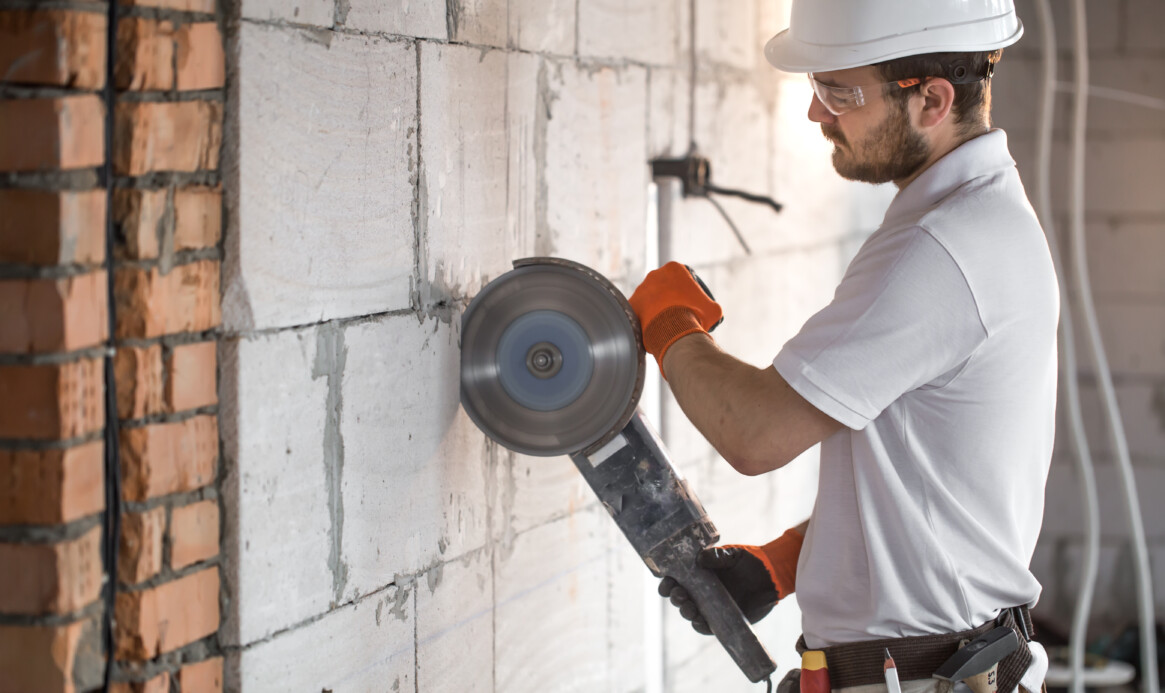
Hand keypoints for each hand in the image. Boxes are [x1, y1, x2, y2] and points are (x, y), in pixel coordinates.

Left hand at [628, 262, 722, 374]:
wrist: (672, 331)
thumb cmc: (695, 317)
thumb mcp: (713, 311)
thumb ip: (712, 307)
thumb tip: (712, 312)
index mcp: (674, 268)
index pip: (684, 278)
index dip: (691, 292)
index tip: (695, 305)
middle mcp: (654, 274)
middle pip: (666, 287)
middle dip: (673, 299)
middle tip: (681, 314)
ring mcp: (641, 289)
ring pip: (652, 299)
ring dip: (659, 308)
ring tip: (668, 323)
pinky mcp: (632, 304)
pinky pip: (640, 312)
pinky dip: (647, 319)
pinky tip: (656, 329)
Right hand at [658, 546, 778, 634]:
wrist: (771, 577)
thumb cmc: (749, 562)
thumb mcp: (732, 555)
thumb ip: (717, 556)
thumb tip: (700, 558)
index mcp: (697, 573)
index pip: (676, 579)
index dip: (667, 582)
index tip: (667, 582)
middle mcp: (700, 591)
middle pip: (679, 597)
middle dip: (676, 598)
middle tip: (681, 596)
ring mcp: (710, 606)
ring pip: (690, 612)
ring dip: (686, 612)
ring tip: (690, 608)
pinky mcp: (721, 619)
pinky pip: (706, 626)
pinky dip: (700, 626)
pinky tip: (699, 622)